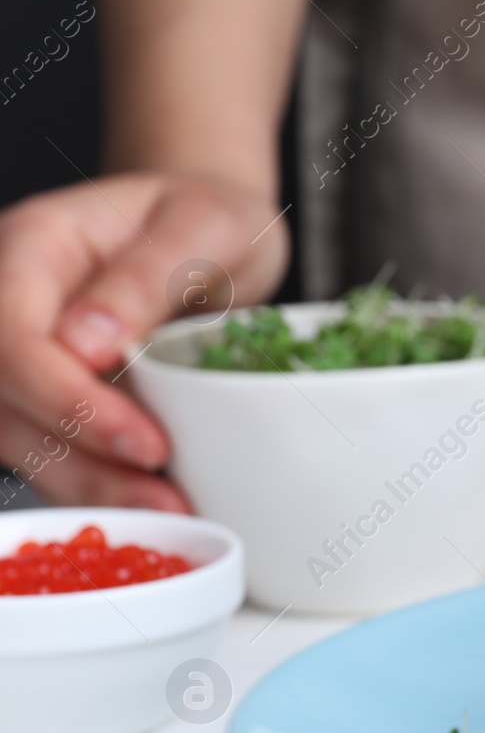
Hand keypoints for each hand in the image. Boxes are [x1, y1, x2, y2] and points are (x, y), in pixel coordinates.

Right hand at [0, 172, 287, 507]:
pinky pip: (50, 449)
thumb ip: (146, 275)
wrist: (215, 232)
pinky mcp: (46, 395)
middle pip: (4, 395)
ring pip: (18, 435)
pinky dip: (98, 483)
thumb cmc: (211, 219)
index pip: (11, 332)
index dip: (65, 397)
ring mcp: (22, 352)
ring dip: (90, 485)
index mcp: (35, 245)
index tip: (146, 443)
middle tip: (166, 497)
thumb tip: (85, 345)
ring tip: (171, 513)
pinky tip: (155, 504)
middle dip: (81, 456)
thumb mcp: (204, 226)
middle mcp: (11, 300)